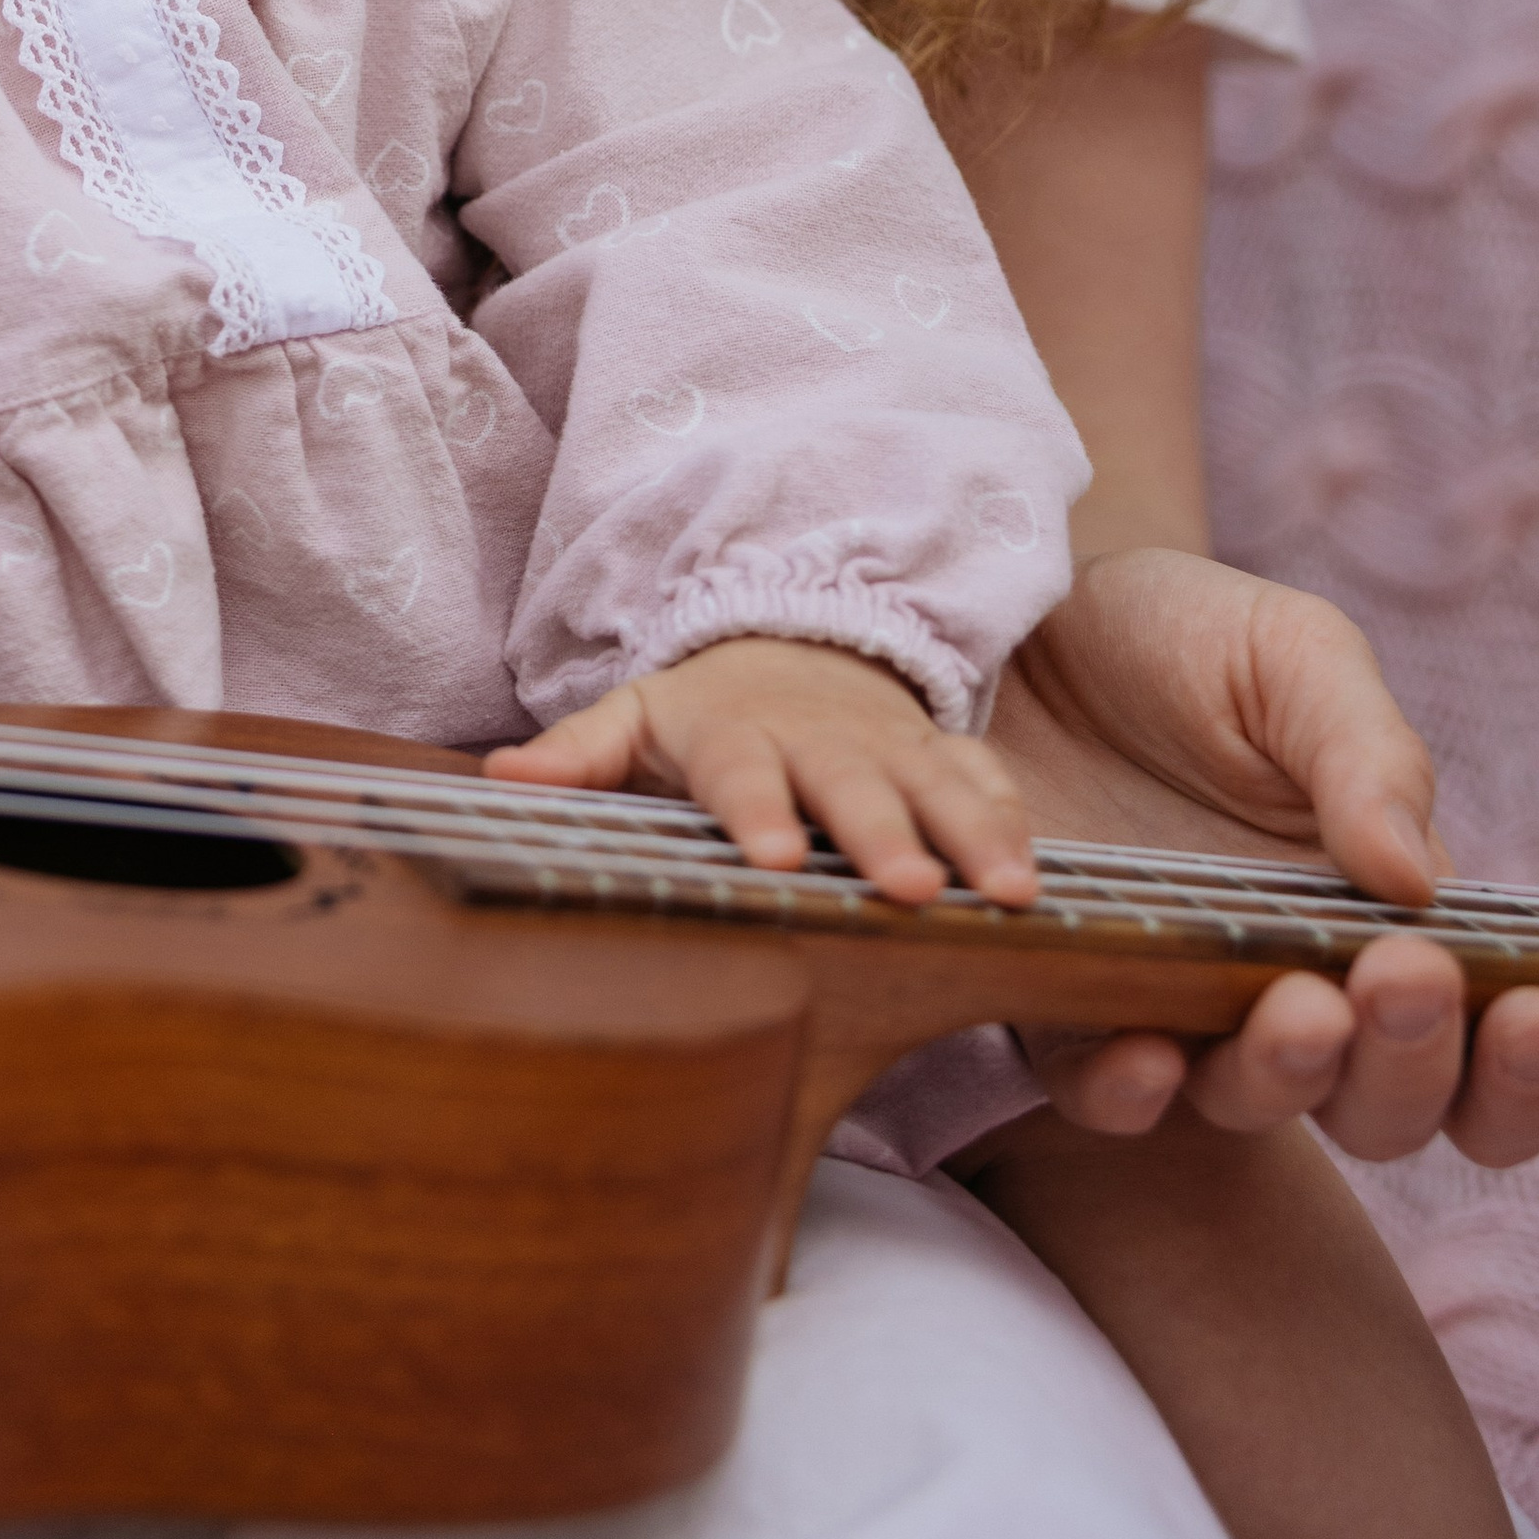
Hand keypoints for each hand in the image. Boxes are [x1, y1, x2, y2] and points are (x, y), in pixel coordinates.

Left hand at [485, 634, 1036, 906]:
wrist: (793, 643)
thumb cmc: (705, 713)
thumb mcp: (634, 720)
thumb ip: (575, 755)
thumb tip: (498, 779)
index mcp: (738, 737)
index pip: (743, 776)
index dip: (758, 813)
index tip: (774, 857)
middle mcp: (821, 741)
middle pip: (852, 788)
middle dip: (882, 835)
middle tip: (910, 889)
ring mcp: (891, 746)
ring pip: (936, 789)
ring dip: (971, 838)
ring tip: (1006, 895)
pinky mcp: (943, 755)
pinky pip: (986, 782)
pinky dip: (1013, 822)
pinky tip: (1040, 875)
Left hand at [992, 546, 1538, 1166]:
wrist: (1024, 611)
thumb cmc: (1185, 640)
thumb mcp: (1295, 658)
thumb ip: (1367, 758)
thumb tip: (1423, 886)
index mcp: (1387, 918)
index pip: (1491, 1040)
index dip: (1534, 1063)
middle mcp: (1298, 985)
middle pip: (1392, 1103)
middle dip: (1417, 1059)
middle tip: (1406, 977)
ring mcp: (1184, 1003)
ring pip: (1263, 1106)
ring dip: (1294, 1077)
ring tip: (1301, 1008)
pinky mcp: (1063, 1000)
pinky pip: (1098, 1092)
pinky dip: (1130, 1096)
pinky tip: (1147, 1054)